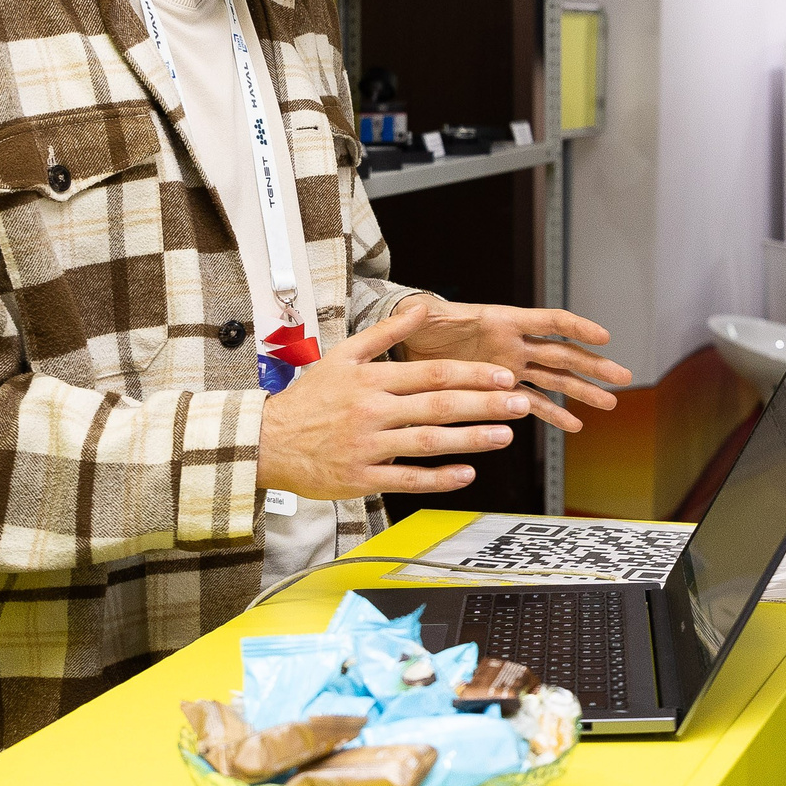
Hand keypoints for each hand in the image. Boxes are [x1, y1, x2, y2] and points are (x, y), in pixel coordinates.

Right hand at [259, 301, 531, 498]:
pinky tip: (467, 473)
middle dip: (484, 404)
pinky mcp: (361, 478)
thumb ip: (386, 333)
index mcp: (371, 380)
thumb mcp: (342, 355)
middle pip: (438, 406)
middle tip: (519, 403)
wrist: (266, 441)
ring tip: (505, 435)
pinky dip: (439, 478)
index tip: (503, 376)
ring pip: (428, 441)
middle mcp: (372, 411)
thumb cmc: (308, 399)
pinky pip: (407, 478)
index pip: (431, 374)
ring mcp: (367, 446)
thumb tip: (421, 307)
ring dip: (471, 439)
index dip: (471, 375)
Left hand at [395, 298, 632, 433]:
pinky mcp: (500, 390)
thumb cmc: (420, 325)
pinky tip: (573, 426)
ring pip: (555, 380)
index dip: (576, 327)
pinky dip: (552, 414)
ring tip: (609, 403)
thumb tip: (417, 306)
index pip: (547, 322)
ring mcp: (510, 368)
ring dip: (582, 391)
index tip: (604, 337)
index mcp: (501, 322)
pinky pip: (532, 403)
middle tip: (623, 377)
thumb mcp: (420, 315)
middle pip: (562, 354)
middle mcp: (513, 345)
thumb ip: (422, 312)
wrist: (412, 348)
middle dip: (593, 366)